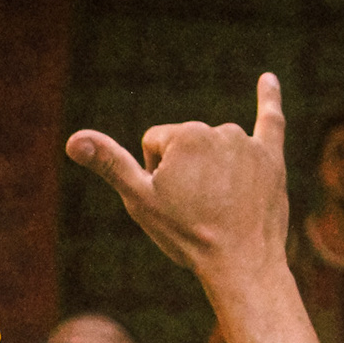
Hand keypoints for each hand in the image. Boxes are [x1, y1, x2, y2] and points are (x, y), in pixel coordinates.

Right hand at [66, 73, 289, 289]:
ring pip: (216, 148)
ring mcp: (247, 143)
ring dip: (214, 171)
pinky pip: (270, 120)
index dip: (155, 175)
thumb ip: (109, 163)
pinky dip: (269, 99)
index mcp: (184, 135)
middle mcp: (218, 129)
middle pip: (187, 144)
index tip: (170, 202)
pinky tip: (268, 79)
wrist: (241, 263)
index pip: (155, 144)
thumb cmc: (187, 234)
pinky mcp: (271, 157)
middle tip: (196, 210)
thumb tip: (73, 140)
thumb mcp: (140, 200)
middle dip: (185, 173)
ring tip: (221, 206)